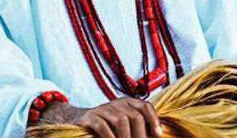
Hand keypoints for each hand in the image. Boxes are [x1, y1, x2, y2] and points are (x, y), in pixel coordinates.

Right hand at [40, 97, 163, 137]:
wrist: (78, 121)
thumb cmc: (106, 126)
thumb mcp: (123, 124)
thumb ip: (137, 127)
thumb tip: (156, 135)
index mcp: (128, 103)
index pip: (145, 106)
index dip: (154, 120)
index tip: (158, 135)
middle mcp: (116, 103)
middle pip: (135, 116)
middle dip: (140, 134)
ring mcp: (102, 108)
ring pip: (120, 120)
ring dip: (126, 137)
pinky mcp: (89, 117)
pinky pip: (102, 125)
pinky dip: (109, 137)